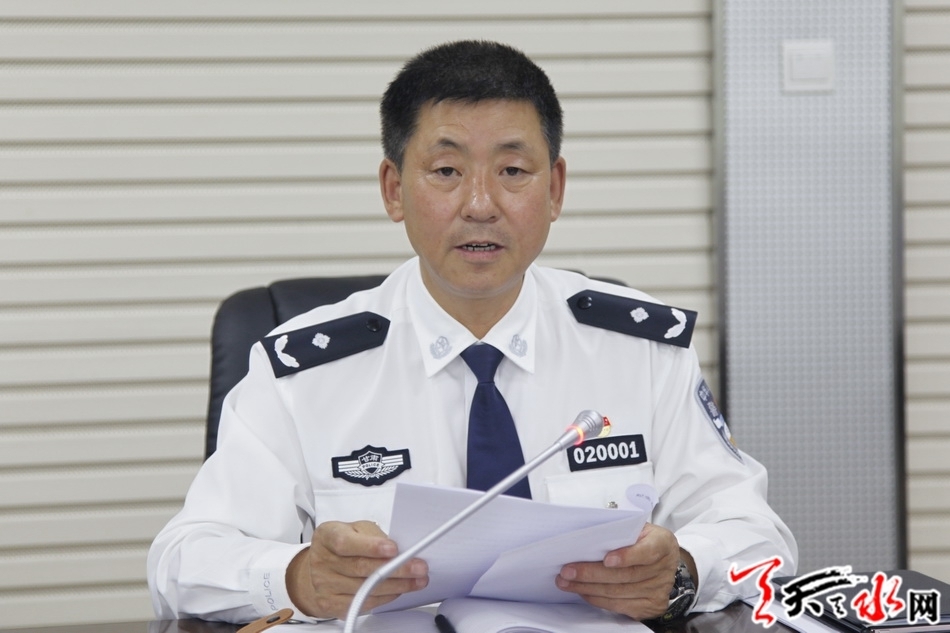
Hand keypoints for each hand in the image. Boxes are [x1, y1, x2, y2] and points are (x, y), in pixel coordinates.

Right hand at [286, 520, 428, 618]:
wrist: (320, 567)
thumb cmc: (344, 544)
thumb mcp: (356, 529)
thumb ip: (374, 535)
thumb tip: (400, 547)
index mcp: (327, 536)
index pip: (346, 542)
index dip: (371, 547)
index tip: (394, 549)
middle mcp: (323, 561)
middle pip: (360, 568)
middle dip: (394, 568)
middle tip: (418, 567)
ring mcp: (325, 585)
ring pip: (365, 588)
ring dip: (397, 585)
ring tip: (417, 580)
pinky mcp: (331, 604)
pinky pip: (363, 604)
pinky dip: (386, 597)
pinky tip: (399, 590)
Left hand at [555, 523, 683, 619]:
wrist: (663, 560)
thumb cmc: (643, 539)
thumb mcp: (638, 527)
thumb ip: (620, 530)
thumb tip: (587, 536)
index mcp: (663, 543)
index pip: (647, 551)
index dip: (627, 556)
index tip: (606, 559)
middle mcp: (664, 569)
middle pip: (626, 575)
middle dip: (592, 573)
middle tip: (567, 571)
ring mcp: (658, 590)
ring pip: (618, 592)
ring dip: (588, 588)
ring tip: (566, 582)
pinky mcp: (650, 606)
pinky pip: (619, 605)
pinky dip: (597, 599)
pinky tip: (582, 592)